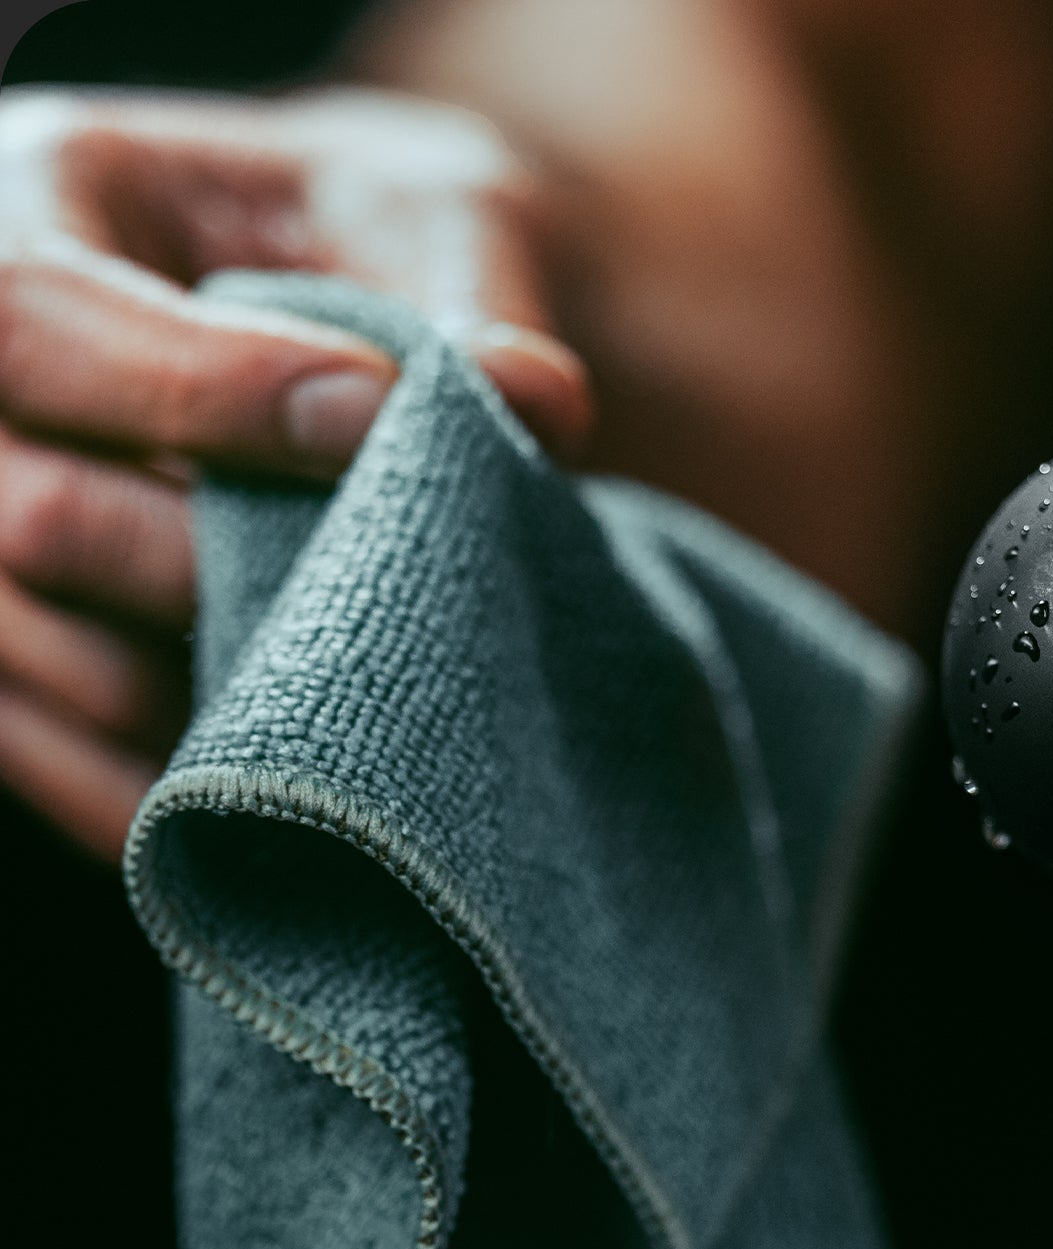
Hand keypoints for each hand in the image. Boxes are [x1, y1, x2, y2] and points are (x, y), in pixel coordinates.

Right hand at [0, 87, 591, 860]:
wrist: (364, 332)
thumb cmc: (389, 240)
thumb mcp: (441, 214)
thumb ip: (474, 299)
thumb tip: (535, 404)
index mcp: (37, 190)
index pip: (43, 315)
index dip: (206, 392)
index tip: (383, 420)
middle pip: (32, 518)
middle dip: (222, 575)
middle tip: (384, 594)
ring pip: (27, 656)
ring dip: (203, 699)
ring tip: (359, 696)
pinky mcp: (10, 654)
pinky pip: (41, 750)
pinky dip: (167, 784)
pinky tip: (293, 790)